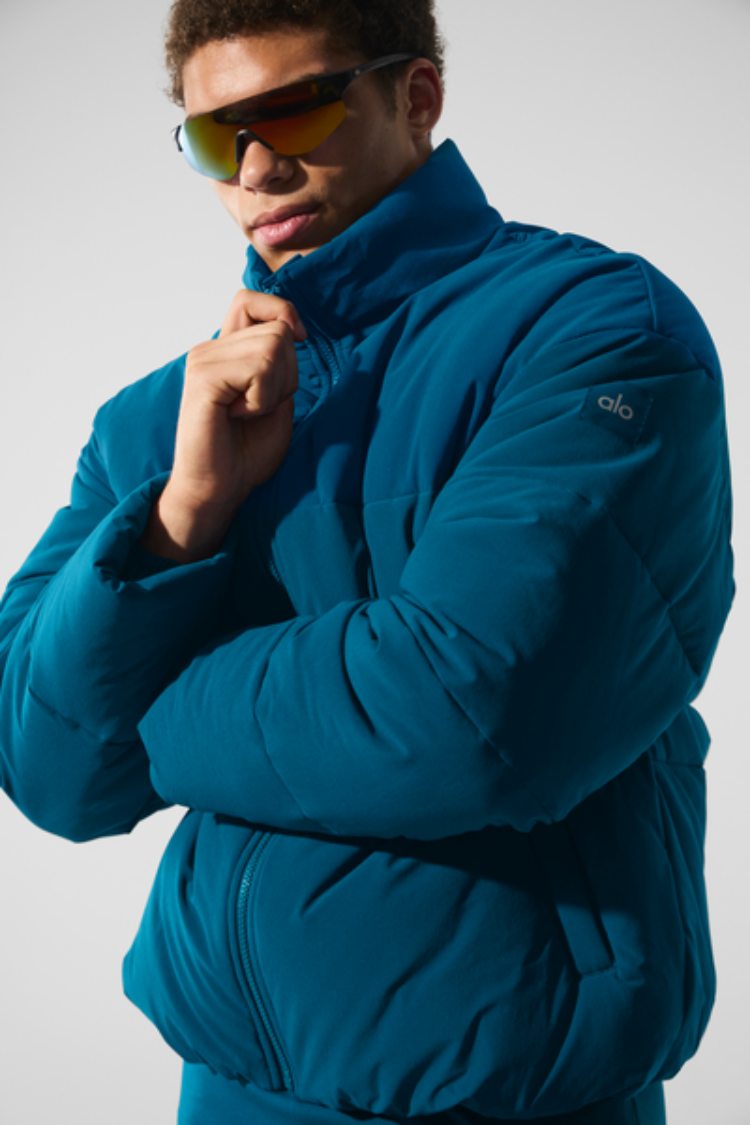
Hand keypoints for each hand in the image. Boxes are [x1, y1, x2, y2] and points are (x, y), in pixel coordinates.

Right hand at [140, 289, 306, 561]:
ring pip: (273, 347)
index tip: (298, 342)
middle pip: (277, 329)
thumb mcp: (277, 398)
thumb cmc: (246, 452)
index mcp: (224, 351)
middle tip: (259, 406)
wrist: (218, 489)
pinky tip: (238, 417)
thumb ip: (281, 362)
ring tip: (247, 413)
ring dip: (275, 389)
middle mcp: (209, 348)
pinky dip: (262, 399)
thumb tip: (294, 330)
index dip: (283, 312)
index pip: (252, 300)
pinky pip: (258, 369)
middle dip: (288, 373)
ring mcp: (202, 360)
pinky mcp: (203, 380)